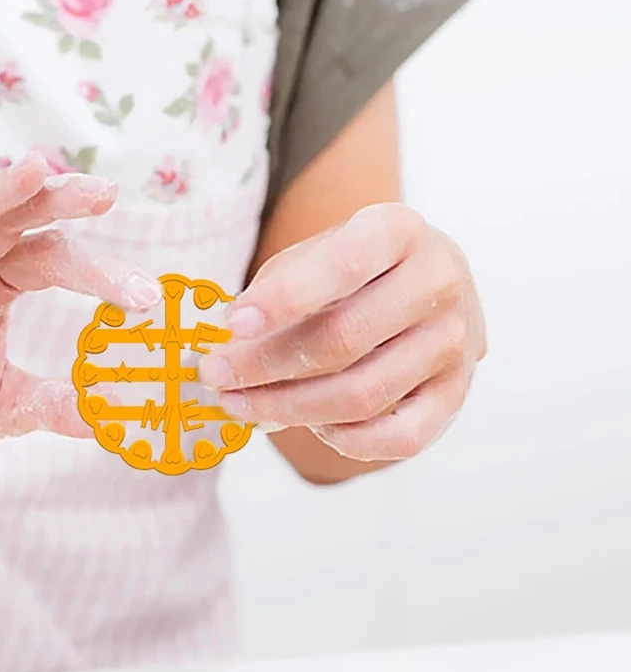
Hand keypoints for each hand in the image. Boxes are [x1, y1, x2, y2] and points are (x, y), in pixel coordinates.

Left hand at [199, 204, 485, 461]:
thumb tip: (232, 345)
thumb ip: (275, 289)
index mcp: (398, 232)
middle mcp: (438, 283)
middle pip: (343, 340)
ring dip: (288, 409)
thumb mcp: (314, 253)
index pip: (343, 265)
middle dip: (264, 365)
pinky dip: (347, 440)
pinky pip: (401, 438)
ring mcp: (455, 342)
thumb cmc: (353, 270)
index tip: (233, 325)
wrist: (424, 282)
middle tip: (216, 376)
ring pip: (364, 395)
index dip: (284, 299)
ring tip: (241, 404)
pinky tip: (311, 425)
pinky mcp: (456, 393)